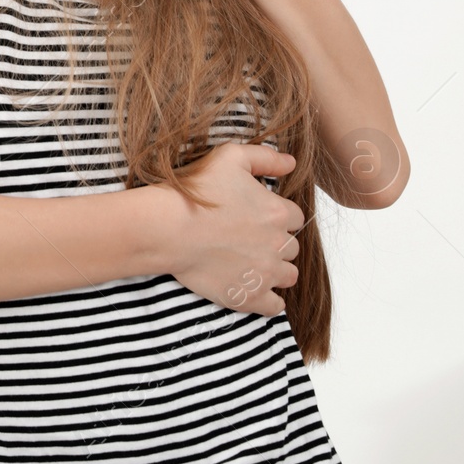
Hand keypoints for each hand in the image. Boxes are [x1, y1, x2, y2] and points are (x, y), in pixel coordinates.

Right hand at [148, 143, 304, 315]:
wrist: (168, 228)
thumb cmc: (196, 192)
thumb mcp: (231, 157)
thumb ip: (266, 157)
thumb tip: (292, 163)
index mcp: (277, 212)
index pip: (295, 217)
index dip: (277, 216)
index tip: (257, 216)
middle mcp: (278, 245)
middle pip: (291, 247)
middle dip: (275, 243)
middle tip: (249, 239)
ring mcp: (265, 273)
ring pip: (288, 275)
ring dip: (276, 270)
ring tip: (253, 264)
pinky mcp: (248, 296)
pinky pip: (274, 306)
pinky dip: (269, 300)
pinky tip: (256, 289)